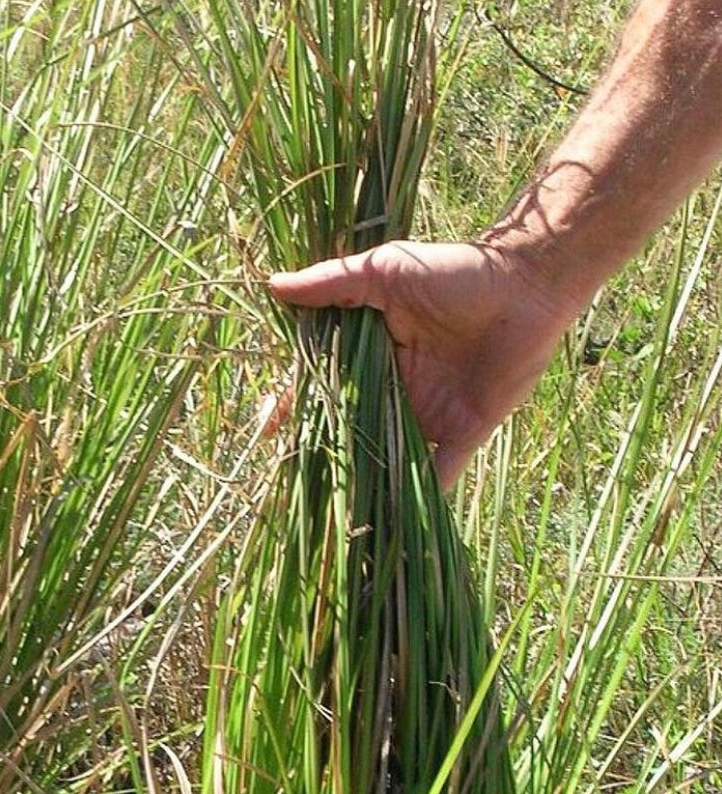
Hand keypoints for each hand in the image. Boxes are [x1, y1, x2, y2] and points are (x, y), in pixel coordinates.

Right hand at [267, 240, 580, 486]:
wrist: (525, 283)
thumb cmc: (456, 269)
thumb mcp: (385, 272)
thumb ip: (332, 283)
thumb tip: (274, 286)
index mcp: (373, 355)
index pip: (324, 387)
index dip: (294, 408)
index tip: (267, 430)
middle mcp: (396, 390)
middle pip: (351, 429)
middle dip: (323, 454)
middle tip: (291, 478)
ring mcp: (430, 413)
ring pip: (388, 456)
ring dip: (365, 481)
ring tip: (331, 512)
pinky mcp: (465, 430)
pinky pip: (440, 471)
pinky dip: (421, 496)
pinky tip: (396, 524)